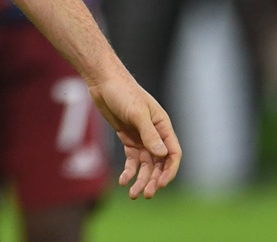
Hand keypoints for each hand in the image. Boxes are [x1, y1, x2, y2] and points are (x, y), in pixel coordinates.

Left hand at [87, 70, 180, 199]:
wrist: (103, 82)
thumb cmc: (123, 92)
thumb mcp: (137, 112)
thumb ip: (149, 133)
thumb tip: (162, 155)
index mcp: (163, 126)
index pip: (173, 154)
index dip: (169, 171)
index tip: (160, 184)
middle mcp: (155, 134)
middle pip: (159, 164)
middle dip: (153, 180)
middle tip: (145, 194)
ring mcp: (141, 137)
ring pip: (146, 165)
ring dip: (141, 180)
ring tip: (133, 194)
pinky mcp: (128, 139)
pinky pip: (132, 160)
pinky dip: (129, 171)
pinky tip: (123, 181)